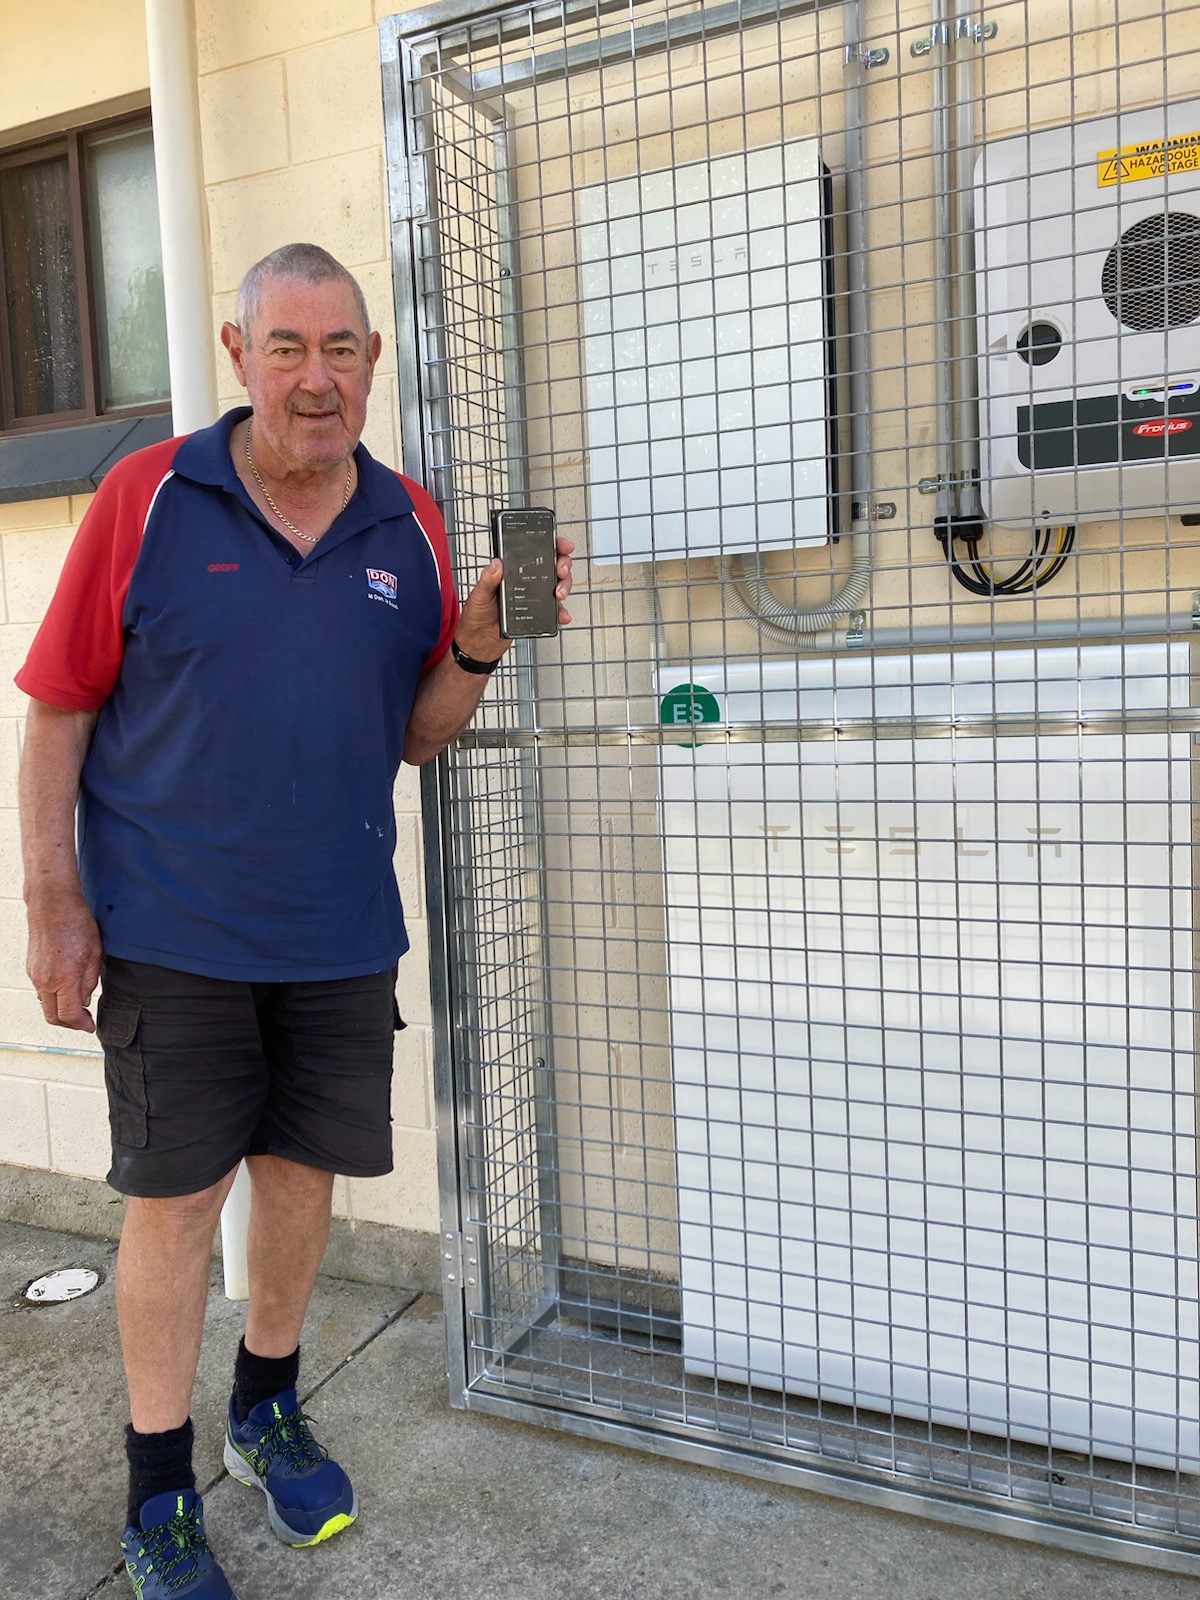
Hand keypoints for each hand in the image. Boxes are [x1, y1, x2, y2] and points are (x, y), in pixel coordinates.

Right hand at [26, 894, 102, 1030]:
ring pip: (45, 1005)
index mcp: (64, 977)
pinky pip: (41, 991)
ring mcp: (35, 975)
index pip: (70, 1014)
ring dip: (61, 1010)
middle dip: (69, 1024)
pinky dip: (54, 997)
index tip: (90, 1026)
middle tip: (84, 1021)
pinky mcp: (31, 969)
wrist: (52, 905)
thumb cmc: (76, 923)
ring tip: (78, 1006)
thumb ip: (90, 981)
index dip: (81, 1025)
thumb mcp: (95, 953)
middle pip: (53, 1016)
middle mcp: (45, 980)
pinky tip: (66, 990)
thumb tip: (84, 1001)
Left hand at [455, 537, 576, 661]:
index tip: (562, 546)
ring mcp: (534, 596)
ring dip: (564, 586)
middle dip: (563, 565)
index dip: (552, 545)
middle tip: (560, 571)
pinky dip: (562, 612)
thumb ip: (487, 580)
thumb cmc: (476, 615)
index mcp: (512, 570)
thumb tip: (496, 564)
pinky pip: (555, 610)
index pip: (535, 551)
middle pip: (553, 565)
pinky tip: (562, 615)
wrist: (479, 642)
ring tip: (558, 594)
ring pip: (558, 585)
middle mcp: (525, 580)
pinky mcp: (538, 612)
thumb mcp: (479, 594)